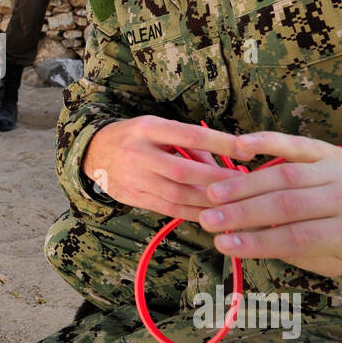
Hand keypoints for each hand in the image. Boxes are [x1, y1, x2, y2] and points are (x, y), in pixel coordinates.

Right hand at [81, 117, 241, 219]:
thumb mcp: (158, 128)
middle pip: (184, 171)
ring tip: (234, 205)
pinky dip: (192, 213)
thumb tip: (223, 165)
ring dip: (208, 202)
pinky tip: (211, 214)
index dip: (221, 143)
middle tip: (246, 186)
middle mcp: (139, 153)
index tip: (247, 150)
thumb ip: (189, 145)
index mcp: (148, 128)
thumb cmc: (135, 136)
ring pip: (177, 194)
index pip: (190, 135)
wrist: (93, 152)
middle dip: (217, 181)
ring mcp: (134, 178)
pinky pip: (168, 209)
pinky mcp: (132, 198)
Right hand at [199, 130, 341, 277]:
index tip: (223, 245)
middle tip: (208, 220)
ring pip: (285, 174)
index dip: (257, 241)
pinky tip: (238, 146)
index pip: (297, 237)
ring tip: (212, 195)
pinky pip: (295, 143)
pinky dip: (266, 141)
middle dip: (243, 213)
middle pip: (287, 204)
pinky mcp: (329, 149)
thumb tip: (254, 243)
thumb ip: (301, 253)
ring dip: (245, 184)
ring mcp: (339, 168)